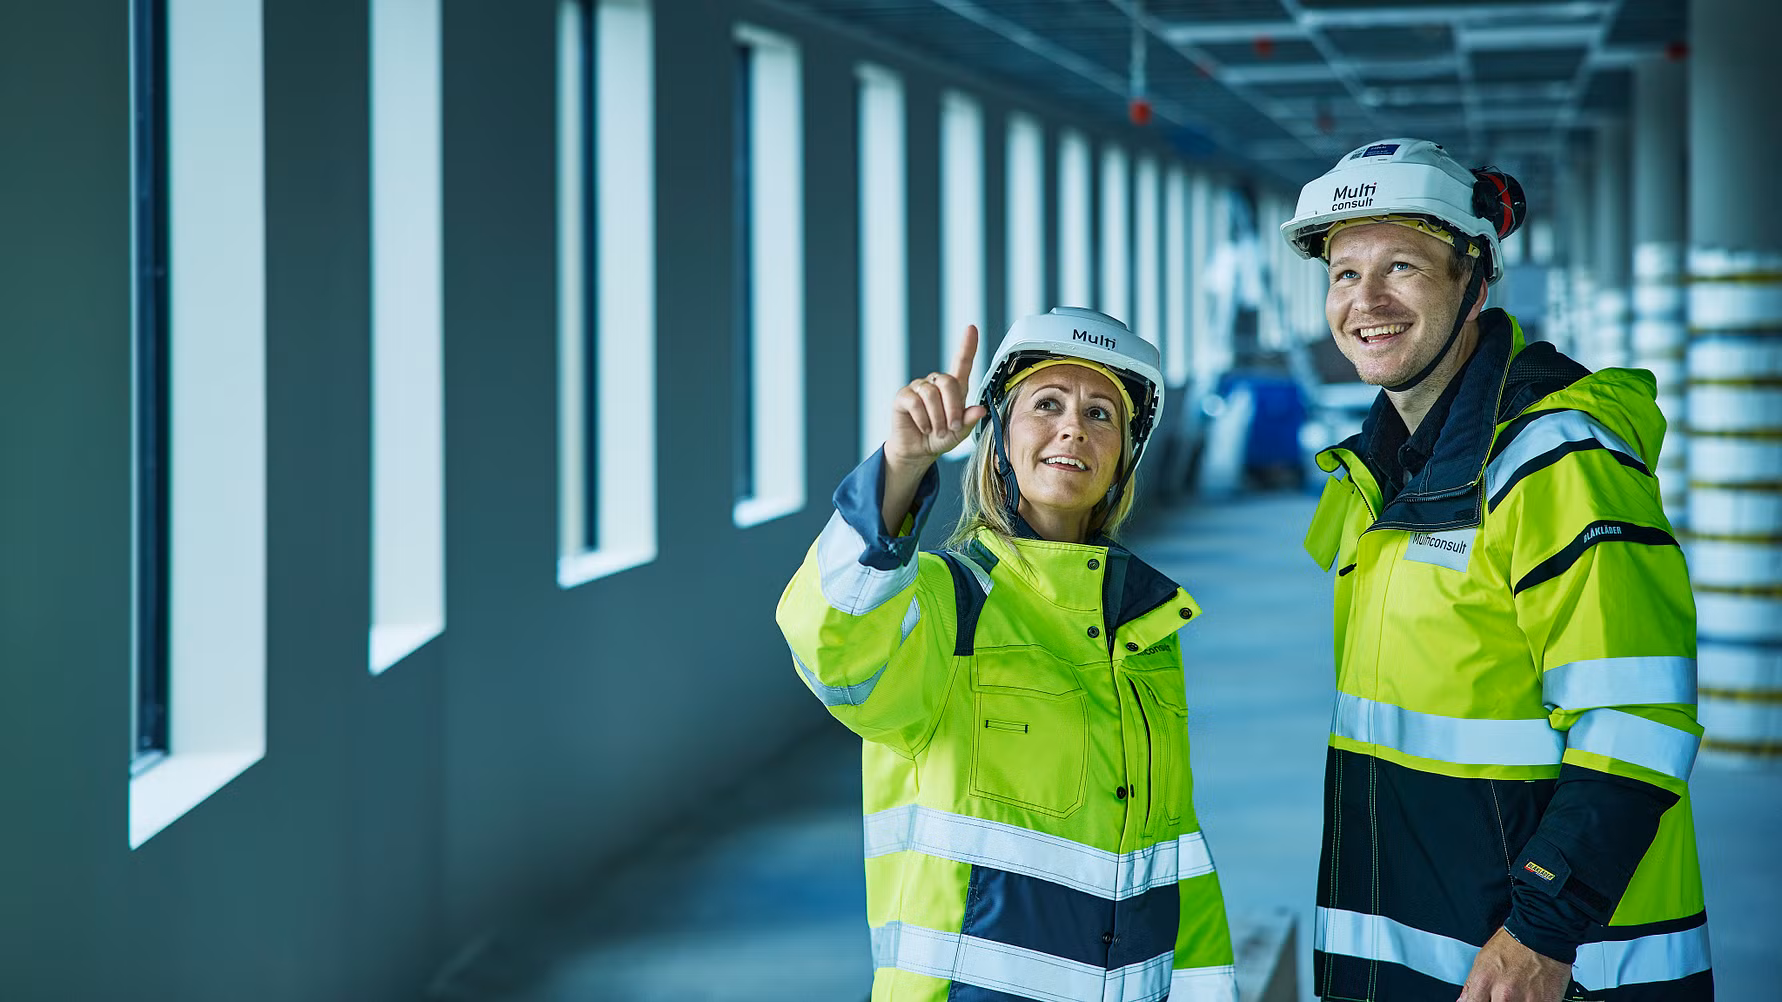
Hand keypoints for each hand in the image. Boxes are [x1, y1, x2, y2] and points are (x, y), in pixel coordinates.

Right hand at [884, 325, 988, 472]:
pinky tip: (924, 428)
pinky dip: (923, 419)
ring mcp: (918, 388)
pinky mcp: (903, 396)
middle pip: (947, 381)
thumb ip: (969, 421)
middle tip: (952, 427)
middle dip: (953, 407)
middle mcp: (935, 383)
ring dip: (938, 418)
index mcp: (954, 388)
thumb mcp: (959, 433)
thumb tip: (980, 409)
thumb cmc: (940, 438)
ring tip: (937, 431)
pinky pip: (915, 402)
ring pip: (931, 394)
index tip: (971, 328)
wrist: (917, 451)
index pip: (961, 362)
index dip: (967, 345)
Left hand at [1456, 928, 1571, 1001]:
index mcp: (1485, 981)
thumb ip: (1472, 984)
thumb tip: (1464, 1001)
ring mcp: (1526, 1001)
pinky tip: (1531, 993)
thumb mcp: (1482, 959)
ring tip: (1519, 991)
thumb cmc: (1513, 944)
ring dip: (1515, 1001)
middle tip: (1502, 993)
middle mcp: (1504, 994)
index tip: (1484, 998)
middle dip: (1497, 1001)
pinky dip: (1532, 1001)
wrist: (1542, 934)